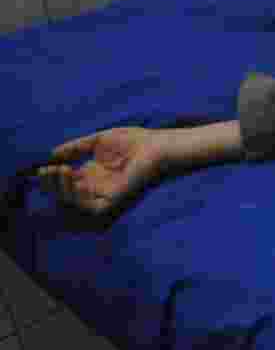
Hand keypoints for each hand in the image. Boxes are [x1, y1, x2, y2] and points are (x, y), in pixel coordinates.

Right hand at [37, 127, 169, 214]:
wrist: (159, 146)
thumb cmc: (136, 142)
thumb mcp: (98, 142)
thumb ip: (76, 148)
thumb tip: (52, 154)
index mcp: (95, 178)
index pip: (66, 186)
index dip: (50, 180)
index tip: (41, 168)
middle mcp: (98, 192)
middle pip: (65, 198)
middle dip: (51, 187)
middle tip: (46, 171)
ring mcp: (106, 199)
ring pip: (73, 205)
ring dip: (60, 189)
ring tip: (60, 170)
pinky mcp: (115, 204)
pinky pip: (87, 208)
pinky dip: (74, 195)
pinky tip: (71, 176)